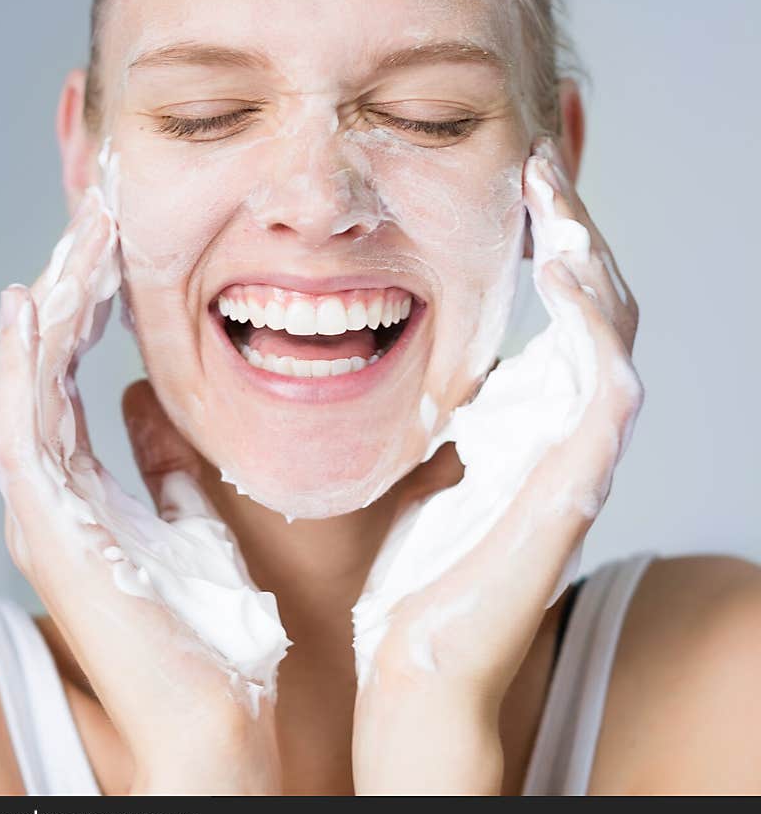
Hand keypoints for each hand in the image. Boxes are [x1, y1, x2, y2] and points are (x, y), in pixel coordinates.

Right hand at [0, 187, 289, 793]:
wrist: (213, 711)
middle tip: (88, 222)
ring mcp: (41, 511)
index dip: (81, 314)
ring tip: (68, 243)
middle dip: (63, 293)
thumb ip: (165, 466)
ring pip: (26, 383)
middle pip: (42, 369)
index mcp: (83, 494)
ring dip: (47, 309)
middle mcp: (50, 496)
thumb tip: (155, 407)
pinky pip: (23, 424)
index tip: (108, 252)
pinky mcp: (46, 525)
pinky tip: (30, 305)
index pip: (68, 381)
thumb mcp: (192, 521)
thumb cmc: (209, 626)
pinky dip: (22, 362)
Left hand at [351, 136, 642, 793]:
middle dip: (567, 217)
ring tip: (548, 177)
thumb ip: (307, 394)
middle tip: (534, 153)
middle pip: (586, 290)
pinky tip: (559, 251)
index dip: (529, 231)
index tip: (492, 171)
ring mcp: (572, 441)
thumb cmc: (374, 564)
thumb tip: (203, 361)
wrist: (405, 660)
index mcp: (506, 406)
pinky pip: (608, 367)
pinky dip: (594, 304)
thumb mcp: (347, 448)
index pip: (539, 297)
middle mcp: (549, 414)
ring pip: (611, 312)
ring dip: (586, 239)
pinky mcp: (581, 471)